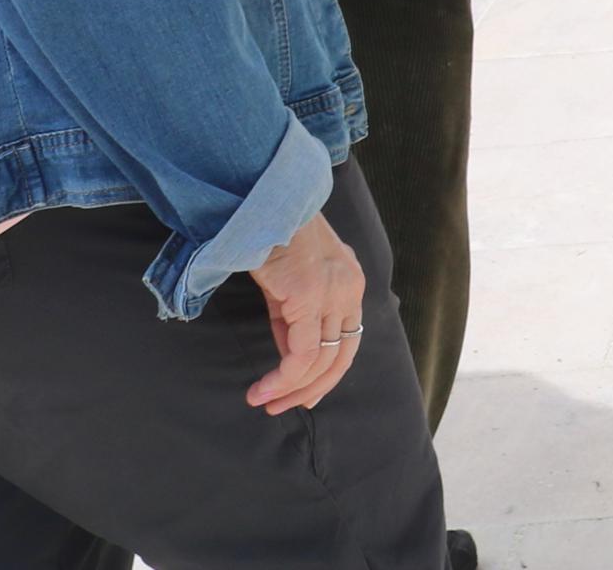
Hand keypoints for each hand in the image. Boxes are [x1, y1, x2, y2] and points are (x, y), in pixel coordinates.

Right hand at [243, 211, 367, 413]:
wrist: (263, 205)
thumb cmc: (272, 238)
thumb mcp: (289, 284)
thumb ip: (294, 317)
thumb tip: (290, 358)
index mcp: (349, 282)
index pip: (347, 340)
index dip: (326, 373)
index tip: (299, 394)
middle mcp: (349, 289)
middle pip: (342, 356)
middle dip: (312, 388)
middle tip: (281, 406)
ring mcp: (334, 292)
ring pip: (321, 360)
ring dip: (291, 389)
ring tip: (263, 401)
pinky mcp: (311, 296)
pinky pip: (302, 353)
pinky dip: (284, 378)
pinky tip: (263, 389)